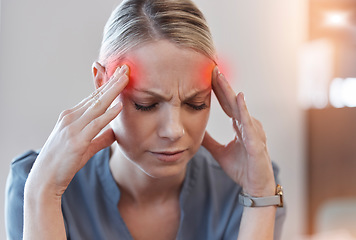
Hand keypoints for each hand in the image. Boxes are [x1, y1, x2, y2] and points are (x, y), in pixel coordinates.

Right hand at [26, 65, 128, 196]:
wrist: (44, 180)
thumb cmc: (63, 163)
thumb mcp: (84, 147)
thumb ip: (100, 138)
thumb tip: (115, 133)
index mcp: (72, 117)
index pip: (93, 97)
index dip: (108, 85)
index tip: (120, 74)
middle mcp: (71, 118)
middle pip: (96, 96)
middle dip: (112, 81)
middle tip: (126, 68)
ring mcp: (72, 128)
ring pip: (97, 105)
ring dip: (112, 91)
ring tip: (125, 78)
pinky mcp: (76, 140)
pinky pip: (95, 124)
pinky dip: (108, 114)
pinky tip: (119, 106)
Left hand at [202, 67, 274, 196]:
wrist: (255, 186)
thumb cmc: (242, 168)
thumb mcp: (219, 152)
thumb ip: (210, 141)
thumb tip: (196, 132)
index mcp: (239, 125)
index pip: (227, 104)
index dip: (218, 90)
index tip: (207, 76)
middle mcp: (247, 124)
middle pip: (232, 101)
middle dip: (222, 84)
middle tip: (212, 68)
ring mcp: (252, 131)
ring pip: (239, 108)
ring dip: (229, 91)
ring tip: (219, 77)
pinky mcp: (256, 142)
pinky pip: (248, 123)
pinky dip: (243, 110)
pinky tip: (238, 97)